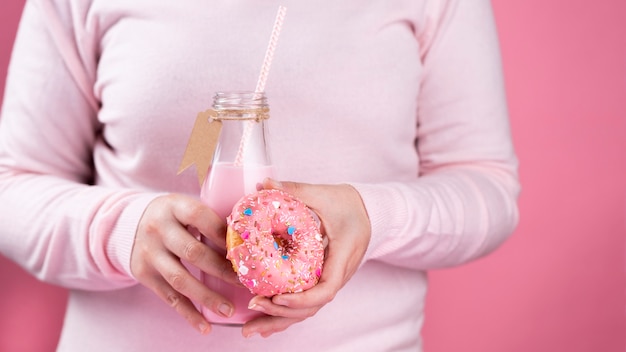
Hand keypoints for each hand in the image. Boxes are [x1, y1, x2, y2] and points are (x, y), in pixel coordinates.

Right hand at [130, 193, 240, 333]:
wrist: (130, 224)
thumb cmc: (173, 216)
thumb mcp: (186, 206)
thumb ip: (210, 218)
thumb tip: (250, 235)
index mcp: (174, 207)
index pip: (200, 217)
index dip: (223, 233)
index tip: (244, 249)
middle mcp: (158, 229)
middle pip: (193, 252)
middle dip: (222, 270)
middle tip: (246, 283)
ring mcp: (149, 253)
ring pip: (180, 279)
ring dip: (207, 297)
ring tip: (229, 310)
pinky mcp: (144, 274)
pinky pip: (169, 297)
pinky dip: (188, 313)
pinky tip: (204, 326)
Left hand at [242, 178, 370, 337]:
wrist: (370, 212)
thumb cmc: (349, 204)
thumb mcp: (324, 194)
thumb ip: (295, 189)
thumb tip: (263, 183)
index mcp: (342, 257)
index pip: (326, 289)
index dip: (301, 299)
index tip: (277, 298)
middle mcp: (338, 275)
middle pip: (312, 307)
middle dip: (282, 314)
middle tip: (253, 307)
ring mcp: (331, 281)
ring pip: (307, 311)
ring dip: (280, 321)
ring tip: (251, 329)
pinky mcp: (323, 281)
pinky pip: (305, 304)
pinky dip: (285, 316)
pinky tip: (265, 323)